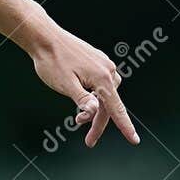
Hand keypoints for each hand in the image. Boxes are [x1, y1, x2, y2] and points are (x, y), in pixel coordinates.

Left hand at [30, 29, 139, 147]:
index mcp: (102, 78)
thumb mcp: (65, 85)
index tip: (135, 140)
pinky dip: (95, 96)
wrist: (45, 37)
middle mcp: (108, 70)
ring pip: (105, 95)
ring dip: (96, 110)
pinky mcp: (97, 61)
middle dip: (99, 124)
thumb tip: (94, 112)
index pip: (116, 109)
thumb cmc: (52, 61)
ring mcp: (104, 64)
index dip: (125, 127)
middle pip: (109, 104)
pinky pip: (101, 84)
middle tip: (89, 142)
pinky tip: (84, 99)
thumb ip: (82, 100)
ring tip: (79, 120)